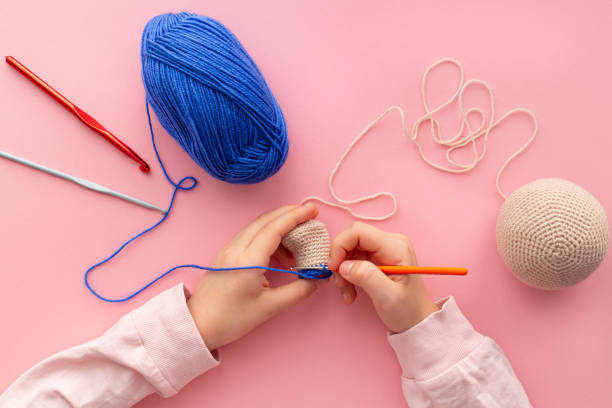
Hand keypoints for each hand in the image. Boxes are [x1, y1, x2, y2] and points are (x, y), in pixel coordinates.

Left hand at [187, 204, 320, 350]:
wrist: (198, 325)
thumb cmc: (231, 319)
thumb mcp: (270, 307)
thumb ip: (298, 290)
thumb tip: (317, 278)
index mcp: (247, 260)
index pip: (274, 228)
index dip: (295, 216)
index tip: (312, 210)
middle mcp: (236, 249)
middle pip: (265, 220)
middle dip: (289, 213)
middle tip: (310, 214)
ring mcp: (229, 249)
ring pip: (257, 226)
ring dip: (279, 225)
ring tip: (298, 241)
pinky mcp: (226, 254)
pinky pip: (250, 235)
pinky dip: (268, 235)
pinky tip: (280, 251)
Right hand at [328, 222, 438, 332]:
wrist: (417, 320)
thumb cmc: (408, 310)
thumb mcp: (387, 296)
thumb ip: (366, 277)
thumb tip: (344, 265)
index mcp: (396, 247)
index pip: (359, 232)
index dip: (340, 245)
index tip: (333, 267)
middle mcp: (390, 243)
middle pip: (352, 239)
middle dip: (340, 260)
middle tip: (340, 282)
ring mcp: (383, 250)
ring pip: (350, 250)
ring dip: (343, 271)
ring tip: (347, 292)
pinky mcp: (378, 258)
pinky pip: (354, 259)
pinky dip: (348, 275)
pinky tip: (351, 291)